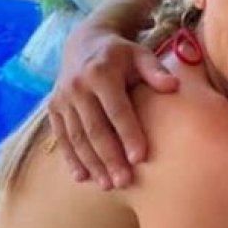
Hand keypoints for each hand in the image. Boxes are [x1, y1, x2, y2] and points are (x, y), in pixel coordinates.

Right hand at [48, 23, 178, 189]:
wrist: (85, 42)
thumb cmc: (123, 54)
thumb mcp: (141, 54)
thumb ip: (155, 70)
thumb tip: (174, 86)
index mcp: (101, 73)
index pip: (117, 110)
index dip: (128, 134)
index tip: (141, 158)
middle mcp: (77, 87)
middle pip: (95, 129)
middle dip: (109, 158)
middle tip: (125, 182)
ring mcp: (62, 99)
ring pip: (77, 138)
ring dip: (92, 164)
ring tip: (109, 185)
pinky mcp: (53, 109)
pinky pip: (62, 138)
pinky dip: (72, 158)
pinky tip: (83, 177)